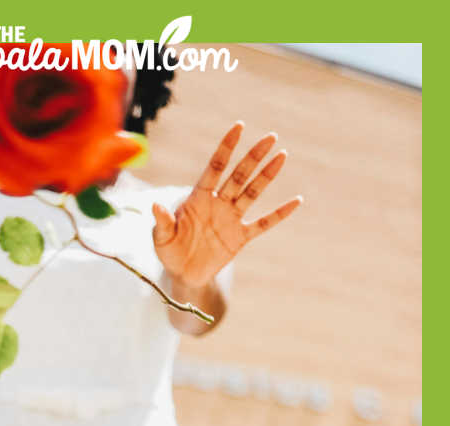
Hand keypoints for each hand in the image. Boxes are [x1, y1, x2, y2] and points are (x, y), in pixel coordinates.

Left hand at [152, 122, 301, 288]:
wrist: (183, 274)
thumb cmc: (170, 251)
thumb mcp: (161, 238)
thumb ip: (162, 222)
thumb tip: (154, 205)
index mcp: (198, 197)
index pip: (215, 167)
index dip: (227, 147)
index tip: (239, 127)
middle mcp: (218, 203)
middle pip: (239, 175)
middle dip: (254, 157)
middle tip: (270, 137)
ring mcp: (231, 219)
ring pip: (252, 193)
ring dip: (267, 176)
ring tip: (282, 155)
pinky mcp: (240, 237)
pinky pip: (263, 223)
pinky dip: (279, 214)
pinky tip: (296, 202)